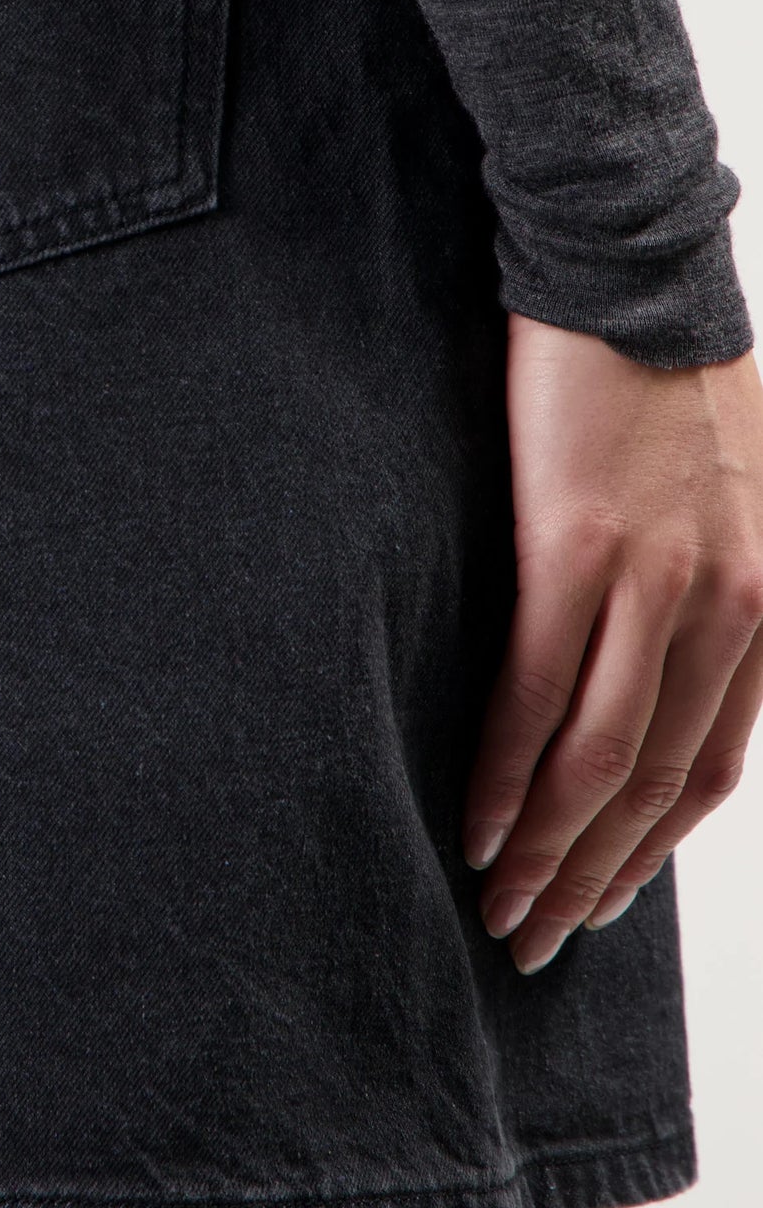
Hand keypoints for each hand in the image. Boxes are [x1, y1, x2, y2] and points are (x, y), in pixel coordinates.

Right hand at [464, 313, 762, 971]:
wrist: (625, 268)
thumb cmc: (659, 374)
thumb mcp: (727, 490)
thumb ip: (708, 582)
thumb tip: (656, 659)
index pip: (714, 764)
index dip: (653, 847)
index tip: (600, 898)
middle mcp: (732, 602)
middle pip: (661, 783)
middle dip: (595, 877)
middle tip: (535, 938)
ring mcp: (658, 578)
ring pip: (604, 758)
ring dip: (547, 849)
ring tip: (496, 902)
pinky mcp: (576, 545)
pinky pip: (540, 690)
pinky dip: (507, 772)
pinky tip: (475, 820)